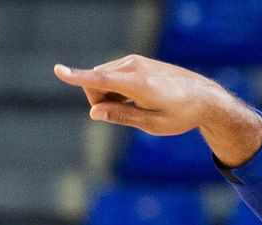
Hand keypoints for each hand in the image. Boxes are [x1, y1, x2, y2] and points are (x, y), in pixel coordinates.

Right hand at [53, 54, 261, 166]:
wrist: (203, 97)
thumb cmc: (180, 115)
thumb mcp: (153, 125)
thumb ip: (122, 117)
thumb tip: (93, 112)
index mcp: (140, 85)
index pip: (102, 80)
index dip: (78, 77)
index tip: (58, 70)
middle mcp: (134, 67)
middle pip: (96, 83)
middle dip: (99, 100)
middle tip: (126, 115)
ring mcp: (134, 61)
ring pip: (102, 78)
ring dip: (108, 94)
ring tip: (137, 105)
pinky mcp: (135, 61)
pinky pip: (111, 74)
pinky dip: (115, 88)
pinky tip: (136, 97)